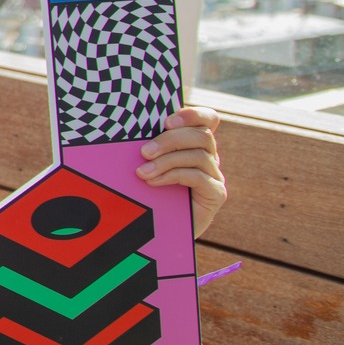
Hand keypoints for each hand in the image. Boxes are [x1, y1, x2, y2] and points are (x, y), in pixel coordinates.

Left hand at [138, 106, 227, 238]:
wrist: (160, 229)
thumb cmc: (149, 191)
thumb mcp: (148, 163)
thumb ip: (150, 146)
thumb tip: (127, 130)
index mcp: (194, 143)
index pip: (208, 118)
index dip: (193, 114)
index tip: (167, 121)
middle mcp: (210, 157)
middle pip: (201, 135)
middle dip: (170, 140)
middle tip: (144, 152)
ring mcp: (215, 175)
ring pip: (199, 155)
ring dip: (167, 161)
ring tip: (143, 172)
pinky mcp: (216, 193)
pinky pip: (199, 177)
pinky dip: (173, 176)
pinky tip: (154, 182)